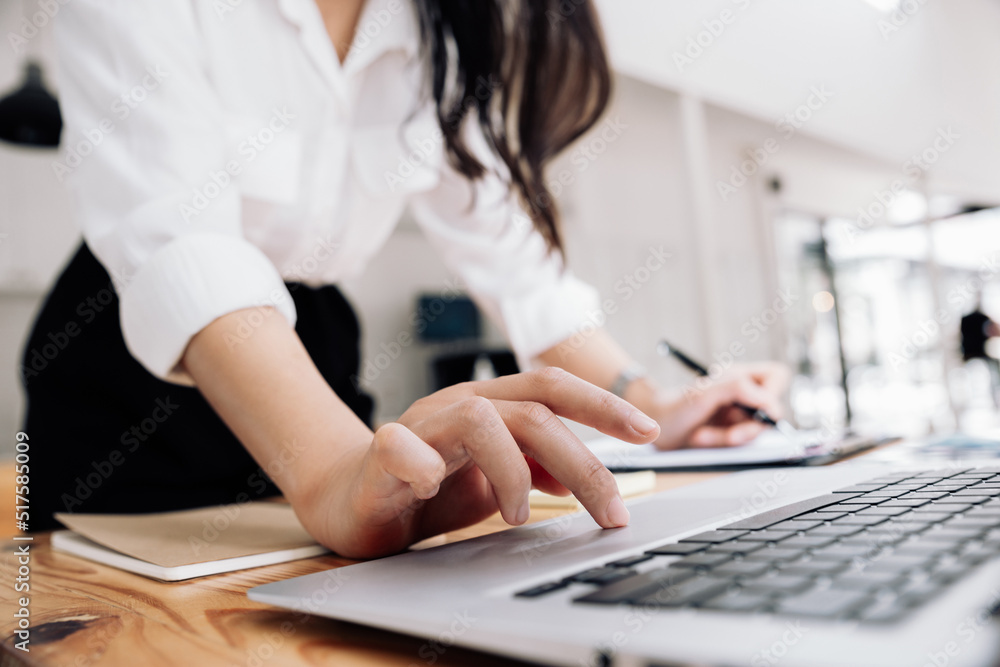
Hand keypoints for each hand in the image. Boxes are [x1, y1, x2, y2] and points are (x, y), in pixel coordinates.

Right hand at [300, 368, 659, 558]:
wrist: (351, 500)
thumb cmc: (426, 489)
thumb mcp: (495, 482)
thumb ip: (534, 471)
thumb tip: (580, 479)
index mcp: (489, 404)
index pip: (553, 389)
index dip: (602, 406)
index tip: (648, 433)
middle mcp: (458, 404)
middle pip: (533, 411)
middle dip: (583, 461)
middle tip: (612, 511)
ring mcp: (419, 425)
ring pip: (480, 419)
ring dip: (512, 470)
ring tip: (520, 515)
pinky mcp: (381, 455)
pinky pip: (403, 447)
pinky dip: (426, 465)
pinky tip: (438, 488)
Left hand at [648, 362, 790, 449]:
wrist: (653, 426)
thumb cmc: (675, 404)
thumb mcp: (704, 394)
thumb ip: (738, 388)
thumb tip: (768, 401)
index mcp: (739, 376)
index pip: (776, 376)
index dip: (772, 394)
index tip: (756, 410)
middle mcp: (742, 394)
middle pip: (770, 412)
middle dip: (748, 427)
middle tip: (731, 436)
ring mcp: (736, 416)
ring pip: (753, 433)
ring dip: (728, 437)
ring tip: (702, 435)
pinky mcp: (728, 434)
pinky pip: (738, 444)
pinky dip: (720, 444)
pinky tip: (701, 438)